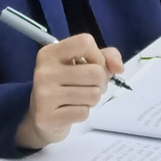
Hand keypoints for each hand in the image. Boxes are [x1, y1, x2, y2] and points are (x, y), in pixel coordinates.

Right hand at [15, 34, 123, 149]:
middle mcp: (44, 71)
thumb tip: (119, 67)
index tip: (93, 65)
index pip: (85, 42)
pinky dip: (83, 112)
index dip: (98, 56)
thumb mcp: (83, 63)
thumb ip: (106, 57)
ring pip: (93, 95)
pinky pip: (83, 113)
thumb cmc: (65, 85)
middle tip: (90, 86)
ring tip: (79, 98)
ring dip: (93, 99)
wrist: (42, 116)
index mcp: (50, 52)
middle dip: (100, 82)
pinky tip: (70, 110)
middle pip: (95, 72)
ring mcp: (44, 95)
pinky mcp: (46, 117)